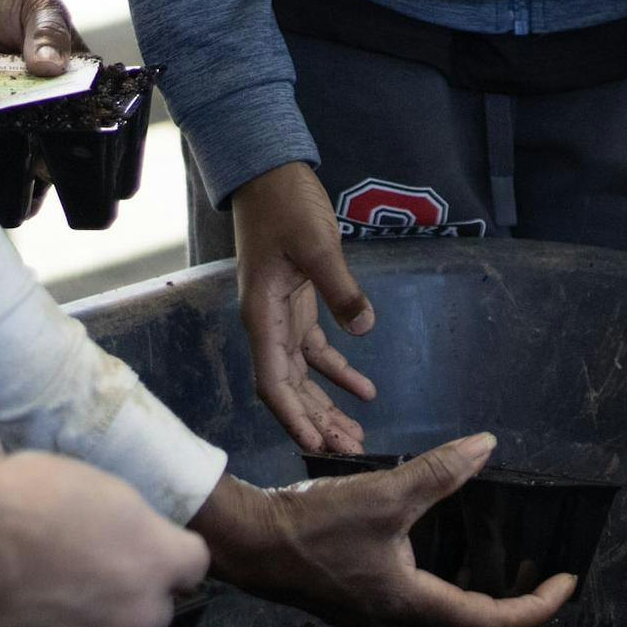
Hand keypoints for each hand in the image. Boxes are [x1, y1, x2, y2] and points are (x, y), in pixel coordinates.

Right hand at [0, 453, 210, 626]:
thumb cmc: (36, 495)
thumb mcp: (102, 489)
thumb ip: (131, 524)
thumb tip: (130, 537)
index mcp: (158, 560)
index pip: (194, 564)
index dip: (172, 552)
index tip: (152, 542)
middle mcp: (136, 609)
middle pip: (157, 609)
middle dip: (138, 592)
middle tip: (105, 564)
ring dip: (97, 609)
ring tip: (58, 577)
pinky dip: (58, 620)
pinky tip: (30, 593)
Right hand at [189, 434, 575, 626]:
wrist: (248, 544)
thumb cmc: (313, 527)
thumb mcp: (384, 496)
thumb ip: (439, 472)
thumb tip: (486, 446)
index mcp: (416, 608)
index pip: (495, 622)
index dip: (538, 605)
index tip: (567, 582)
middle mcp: (401, 622)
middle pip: (474, 624)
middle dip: (515, 600)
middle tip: (542, 570)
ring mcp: (380, 616)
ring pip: (446, 614)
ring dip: (481, 592)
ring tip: (506, 560)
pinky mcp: (362, 602)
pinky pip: (420, 602)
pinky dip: (448, 583)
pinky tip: (446, 550)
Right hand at [231, 163, 376, 452]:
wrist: (269, 173)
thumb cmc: (285, 204)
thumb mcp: (318, 243)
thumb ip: (340, 288)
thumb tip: (364, 329)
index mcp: (262, 315)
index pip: (273, 381)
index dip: (293, 417)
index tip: (316, 446)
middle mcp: (266, 324)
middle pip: (289, 388)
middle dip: (316, 423)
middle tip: (350, 452)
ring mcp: (280, 317)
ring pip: (302, 376)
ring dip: (326, 406)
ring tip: (357, 437)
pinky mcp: (296, 306)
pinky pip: (315, 351)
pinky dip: (338, 373)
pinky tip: (364, 392)